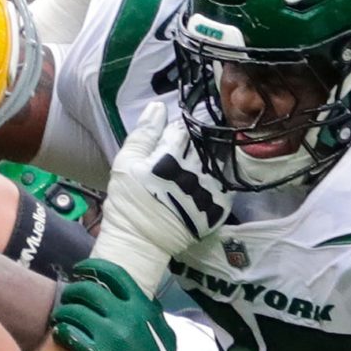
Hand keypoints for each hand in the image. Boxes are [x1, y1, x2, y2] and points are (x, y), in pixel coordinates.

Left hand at [52, 260, 185, 350]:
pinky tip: (60, 334)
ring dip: (63, 312)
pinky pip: (69, 335)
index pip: (114, 274)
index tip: (81, 269)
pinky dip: (61, 332)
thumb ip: (148, 312)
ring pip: (73, 312)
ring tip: (60, 318)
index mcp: (142, 307)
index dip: (93, 267)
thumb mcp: (162, 331)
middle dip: (73, 291)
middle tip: (67, 298)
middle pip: (88, 290)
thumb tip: (137, 297)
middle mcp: (125, 316)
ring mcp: (109, 336)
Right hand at [91, 110, 227, 297]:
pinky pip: (226, 184)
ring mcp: (209, 190)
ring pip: (218, 161)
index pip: (182, 129)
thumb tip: (158, 106)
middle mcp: (194, 171)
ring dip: (211, 159)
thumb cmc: (128, 203)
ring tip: (198, 166)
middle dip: (197, 142)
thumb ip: (143, 134)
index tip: (174, 135)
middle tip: (187, 151)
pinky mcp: (218, 207)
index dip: (177, 130)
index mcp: (170, 158)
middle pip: (203, 143)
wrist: (139, 244)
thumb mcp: (125, 164)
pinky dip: (219, 179)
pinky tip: (207, 183)